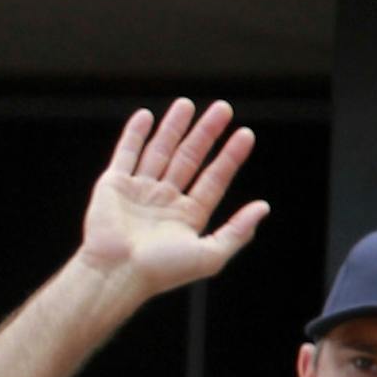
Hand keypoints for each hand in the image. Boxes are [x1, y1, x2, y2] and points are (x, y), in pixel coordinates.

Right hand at [76, 99, 266, 298]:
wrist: (117, 273)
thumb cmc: (160, 271)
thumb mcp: (210, 255)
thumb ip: (237, 231)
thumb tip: (263, 208)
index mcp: (186, 216)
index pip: (214, 179)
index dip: (230, 157)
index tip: (245, 135)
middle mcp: (163, 201)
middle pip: (189, 159)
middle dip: (206, 133)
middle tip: (223, 109)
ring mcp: (138, 191)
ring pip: (159, 151)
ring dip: (174, 127)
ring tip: (187, 104)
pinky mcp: (113, 185)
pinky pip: (126, 154)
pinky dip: (134, 135)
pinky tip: (147, 116)